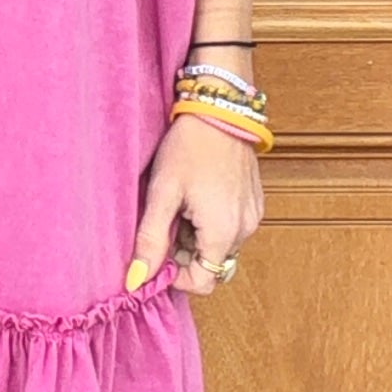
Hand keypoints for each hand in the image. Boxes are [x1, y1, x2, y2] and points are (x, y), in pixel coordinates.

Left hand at [128, 113, 263, 295]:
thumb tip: (138, 279)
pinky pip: (231, 228)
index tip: (157, 254)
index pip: (203, 282)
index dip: (176, 276)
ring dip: (197, 238)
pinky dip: (211, 223)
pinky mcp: (253, 203)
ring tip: (181, 206)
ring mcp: (252, 215)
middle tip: (166, 222)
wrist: (219, 109)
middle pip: (212, 265)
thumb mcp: (163, 193)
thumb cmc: (190, 146)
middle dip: (185, 254)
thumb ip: (151, 240)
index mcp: (223, 231)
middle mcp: (245, 229)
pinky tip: (196, 197)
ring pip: (220, 247)